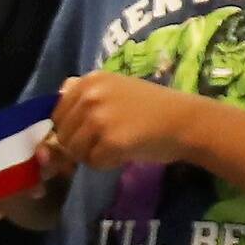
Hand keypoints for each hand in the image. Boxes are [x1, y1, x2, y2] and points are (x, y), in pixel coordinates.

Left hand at [41, 67, 195, 176]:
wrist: (186, 120)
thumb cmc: (151, 107)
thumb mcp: (115, 88)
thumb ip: (85, 92)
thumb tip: (57, 93)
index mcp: (90, 81)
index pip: (57, 114)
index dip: (72, 129)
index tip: (95, 130)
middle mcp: (90, 95)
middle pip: (63, 135)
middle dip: (81, 144)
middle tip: (111, 139)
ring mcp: (99, 118)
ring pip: (74, 151)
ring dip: (94, 154)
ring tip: (119, 143)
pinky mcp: (110, 141)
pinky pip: (93, 163)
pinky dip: (108, 163)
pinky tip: (127, 151)